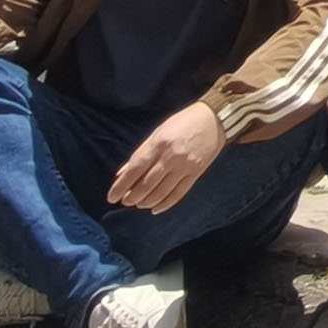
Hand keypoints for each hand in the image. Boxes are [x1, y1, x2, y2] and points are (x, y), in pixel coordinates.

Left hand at [110, 101, 228, 214]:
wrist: (215, 119)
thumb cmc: (183, 122)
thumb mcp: (158, 132)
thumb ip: (140, 153)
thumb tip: (122, 173)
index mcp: (159, 143)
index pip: (135, 169)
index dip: (121, 186)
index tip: (112, 197)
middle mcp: (171, 157)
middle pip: (147, 185)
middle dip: (133, 197)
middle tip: (126, 201)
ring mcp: (185, 166)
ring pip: (161, 192)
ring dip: (146, 202)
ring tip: (139, 204)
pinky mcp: (196, 173)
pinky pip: (178, 194)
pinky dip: (165, 204)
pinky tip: (155, 208)